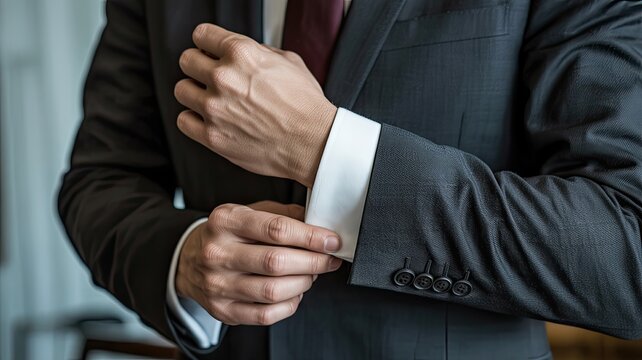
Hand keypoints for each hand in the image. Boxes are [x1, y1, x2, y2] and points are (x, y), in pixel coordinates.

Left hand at [174, 23, 336, 187]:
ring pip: (182, 90)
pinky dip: (193, 120)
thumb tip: (244, 53)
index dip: (207, 43)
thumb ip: (259, 52)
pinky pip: (184, 120)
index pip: (201, 35)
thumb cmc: (306, 105)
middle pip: (187, 61)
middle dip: (198, 66)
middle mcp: (224, 78)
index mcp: (241, 53)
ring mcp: (215, 108)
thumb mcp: (290, 62)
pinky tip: (209, 120)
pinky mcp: (212, 136)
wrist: (313, 142)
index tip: (208, 50)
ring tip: (211, 100)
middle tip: (210, 76)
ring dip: (194, 93)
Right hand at [175, 201, 342, 325]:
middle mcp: (217, 253)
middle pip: (276, 262)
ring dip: (303, 283)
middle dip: (313, 262)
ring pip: (273, 291)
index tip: (331, 241)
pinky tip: (294, 292)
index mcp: (226, 221)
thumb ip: (283, 214)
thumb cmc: (229, 234)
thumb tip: (320, 224)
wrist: (190, 260)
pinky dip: (289, 305)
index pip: (276, 229)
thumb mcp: (249, 212)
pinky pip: (265, 315)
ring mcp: (218, 284)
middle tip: (328, 259)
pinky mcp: (222, 310)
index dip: (311, 237)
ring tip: (311, 274)